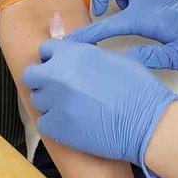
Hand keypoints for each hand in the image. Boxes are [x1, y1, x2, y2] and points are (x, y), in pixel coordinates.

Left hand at [22, 39, 177, 177]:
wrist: (146, 122)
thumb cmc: (137, 88)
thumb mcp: (113, 58)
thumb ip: (85, 55)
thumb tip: (70, 54)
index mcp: (73, 54)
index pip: (45, 49)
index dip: (53, 58)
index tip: (60, 65)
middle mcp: (58, 75)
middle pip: (31, 74)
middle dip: (42, 79)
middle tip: (59, 87)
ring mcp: (55, 102)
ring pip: (37, 99)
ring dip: (50, 102)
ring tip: (72, 106)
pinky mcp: (56, 127)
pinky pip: (44, 122)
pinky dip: (55, 123)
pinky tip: (73, 122)